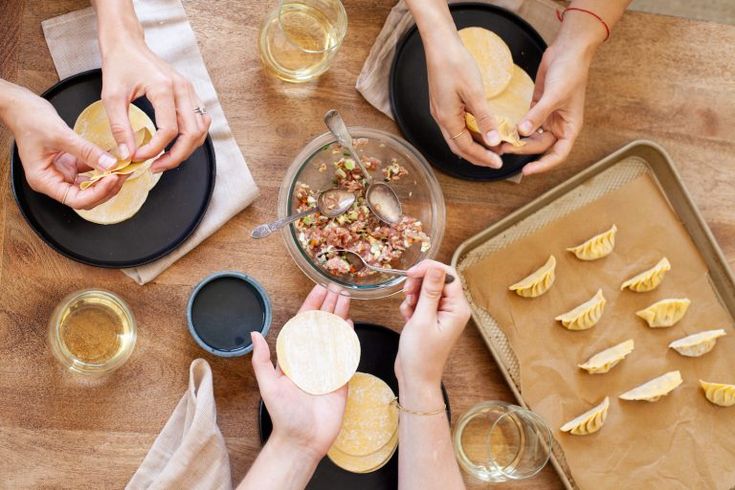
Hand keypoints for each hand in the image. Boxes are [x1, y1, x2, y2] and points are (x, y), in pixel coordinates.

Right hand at [5, 85, 124, 208]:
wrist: (21, 106)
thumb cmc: (30, 119)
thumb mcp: (61, 135)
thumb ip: (87, 151)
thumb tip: (110, 164)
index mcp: (45, 181)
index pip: (76, 200)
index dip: (97, 193)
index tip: (113, 179)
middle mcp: (54, 180)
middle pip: (86, 196)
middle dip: (107, 187)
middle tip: (123, 173)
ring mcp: (63, 172)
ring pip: (91, 185)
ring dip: (108, 178)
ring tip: (123, 167)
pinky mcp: (70, 163)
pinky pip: (90, 170)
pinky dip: (103, 166)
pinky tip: (115, 159)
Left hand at [99, 34, 210, 171]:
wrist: (128, 43)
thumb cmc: (119, 64)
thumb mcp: (111, 97)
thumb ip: (120, 128)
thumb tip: (127, 155)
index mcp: (165, 88)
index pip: (168, 130)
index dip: (154, 150)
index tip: (136, 157)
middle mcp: (183, 90)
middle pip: (192, 134)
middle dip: (175, 157)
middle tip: (156, 167)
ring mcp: (190, 92)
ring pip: (200, 131)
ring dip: (185, 150)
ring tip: (164, 159)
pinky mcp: (191, 95)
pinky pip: (199, 122)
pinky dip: (190, 138)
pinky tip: (174, 145)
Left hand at [251, 285, 351, 460]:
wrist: (303, 441)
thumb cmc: (283, 416)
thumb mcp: (268, 386)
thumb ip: (262, 360)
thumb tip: (253, 335)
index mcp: (294, 357)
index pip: (303, 325)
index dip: (311, 306)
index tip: (318, 290)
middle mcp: (310, 359)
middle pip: (322, 326)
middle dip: (329, 306)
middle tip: (338, 287)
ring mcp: (327, 367)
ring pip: (335, 336)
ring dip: (340, 317)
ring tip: (346, 299)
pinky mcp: (341, 379)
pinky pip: (346, 355)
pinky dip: (349, 339)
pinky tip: (350, 325)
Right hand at [397, 260, 470, 390]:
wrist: (416, 377)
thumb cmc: (421, 354)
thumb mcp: (422, 319)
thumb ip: (429, 291)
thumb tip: (435, 268)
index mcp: (457, 308)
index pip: (447, 275)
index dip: (428, 270)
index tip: (410, 274)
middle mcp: (453, 308)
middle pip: (437, 280)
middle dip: (419, 283)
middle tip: (406, 293)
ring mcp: (442, 313)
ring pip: (426, 289)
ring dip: (413, 295)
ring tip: (408, 310)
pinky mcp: (431, 318)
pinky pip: (421, 301)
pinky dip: (411, 305)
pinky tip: (407, 318)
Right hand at [426, 36, 503, 168]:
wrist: (440, 44)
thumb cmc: (455, 64)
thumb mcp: (474, 93)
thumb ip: (484, 119)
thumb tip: (494, 141)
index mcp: (447, 119)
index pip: (466, 147)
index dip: (482, 157)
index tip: (498, 163)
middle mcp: (441, 118)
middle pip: (459, 147)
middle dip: (477, 156)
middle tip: (495, 161)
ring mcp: (441, 111)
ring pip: (457, 137)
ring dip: (474, 144)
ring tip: (492, 147)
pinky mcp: (443, 104)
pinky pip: (457, 126)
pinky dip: (470, 132)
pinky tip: (481, 130)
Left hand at [501, 41, 592, 174]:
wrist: (568, 49)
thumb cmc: (570, 72)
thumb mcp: (554, 95)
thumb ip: (537, 115)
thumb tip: (522, 132)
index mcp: (570, 127)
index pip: (558, 154)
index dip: (544, 165)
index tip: (527, 170)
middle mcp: (560, 125)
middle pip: (540, 146)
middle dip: (523, 149)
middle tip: (504, 149)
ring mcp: (548, 117)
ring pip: (532, 136)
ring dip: (518, 140)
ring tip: (501, 142)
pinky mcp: (537, 107)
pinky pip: (526, 123)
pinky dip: (517, 128)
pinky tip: (505, 130)